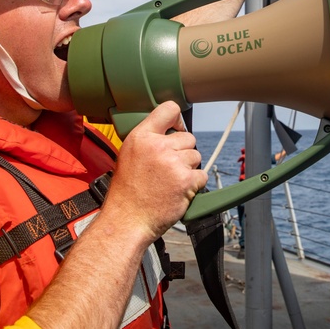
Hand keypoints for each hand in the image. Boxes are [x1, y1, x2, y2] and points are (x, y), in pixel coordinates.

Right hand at [104, 102, 206, 241]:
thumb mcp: (129, 154)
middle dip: (183, 152)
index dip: (177, 120)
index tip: (177, 129)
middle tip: (167, 169)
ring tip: (170, 181)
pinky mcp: (186, 181)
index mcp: (141, 137)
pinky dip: (194, 184)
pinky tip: (178, 191)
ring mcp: (173, 163)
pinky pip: (202, 175)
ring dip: (188, 169)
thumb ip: (149, 140)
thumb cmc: (128, 191)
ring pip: (196, 156)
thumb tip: (172, 131)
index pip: (169, 109)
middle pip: (188, 137)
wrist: (127, 220)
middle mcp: (157, 146)